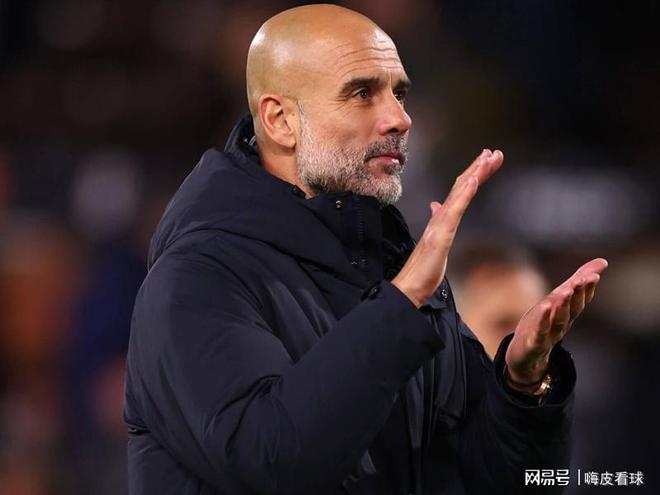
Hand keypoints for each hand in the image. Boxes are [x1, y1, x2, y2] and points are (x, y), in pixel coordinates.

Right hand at [392, 149, 503, 306]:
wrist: (409, 287)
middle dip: (478, 168)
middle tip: (493, 152)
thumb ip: (437, 222)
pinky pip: (454, 212)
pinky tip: (472, 181)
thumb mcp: (436, 242)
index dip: (473, 174)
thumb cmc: (422, 268)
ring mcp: (440, 225)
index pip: (460, 191)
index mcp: (442, 219)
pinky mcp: (440, 236)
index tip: (486, 160)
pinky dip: (463, 194)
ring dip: (474, 174)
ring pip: (459, 194)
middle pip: (461, 186)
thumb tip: (436, 205)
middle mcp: (441, 218)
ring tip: (486, 158)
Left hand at [504, 258, 608, 389]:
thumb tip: (603, 261)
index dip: (587, 289)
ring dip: (563, 306)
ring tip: (566, 291)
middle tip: (584, 279)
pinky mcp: (534, 344)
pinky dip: (543, 321)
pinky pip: (540, 332)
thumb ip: (577, 282)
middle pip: (573, 309)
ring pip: (559, 320)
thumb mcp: (557, 301)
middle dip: (579, 294)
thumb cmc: (542, 325)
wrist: (525, 358)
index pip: (580, 300)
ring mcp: (549, 336)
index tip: (594, 275)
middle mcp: (561, 325)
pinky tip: (544, 308)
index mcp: (567, 314)